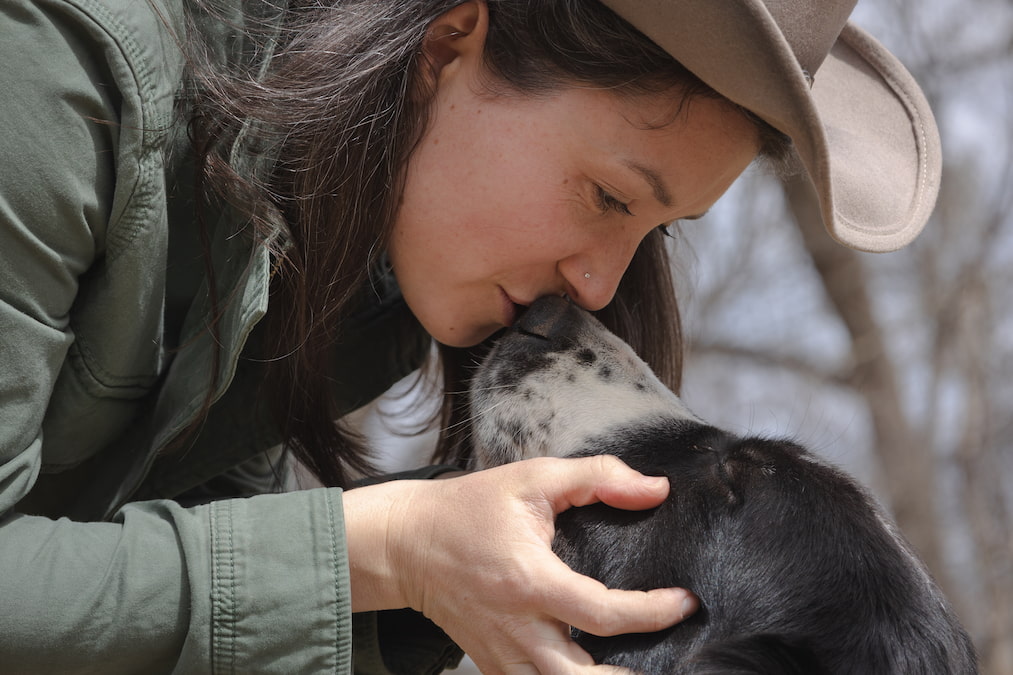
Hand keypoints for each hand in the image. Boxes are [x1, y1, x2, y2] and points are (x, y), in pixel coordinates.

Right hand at [343, 455, 697, 673]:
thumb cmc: (467, 509)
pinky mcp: (491, 664)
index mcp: (530, 581)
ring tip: (637, 669)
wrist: (406, 543)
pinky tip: (592, 669)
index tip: (684, 602)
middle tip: (670, 658)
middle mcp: (518, 629)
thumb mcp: (532, 478)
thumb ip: (597, 477)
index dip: (654, 613)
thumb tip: (654, 490)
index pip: (605, 614)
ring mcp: (503, 654)